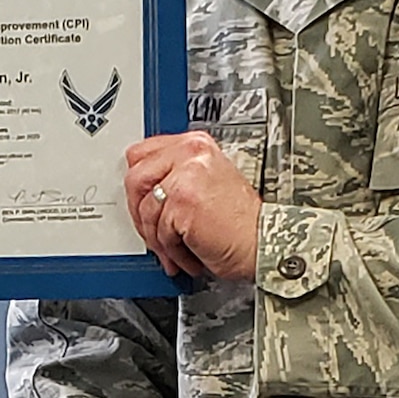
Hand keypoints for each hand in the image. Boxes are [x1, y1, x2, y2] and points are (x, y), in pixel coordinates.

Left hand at [124, 131, 259, 281]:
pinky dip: (171, 250)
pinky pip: (159, 231)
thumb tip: (144, 189)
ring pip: (145, 210)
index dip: (138, 185)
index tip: (141, 202)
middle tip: (152, 232)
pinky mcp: (183, 201)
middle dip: (139, 214)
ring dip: (158, 239)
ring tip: (176, 248)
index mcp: (195, 144)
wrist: (263, 242)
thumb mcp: (207, 182)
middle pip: (135, 180)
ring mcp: (186, 175)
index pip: (141, 154)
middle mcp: (191, 153)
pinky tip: (187, 253)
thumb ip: (176, 176)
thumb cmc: (240, 221)